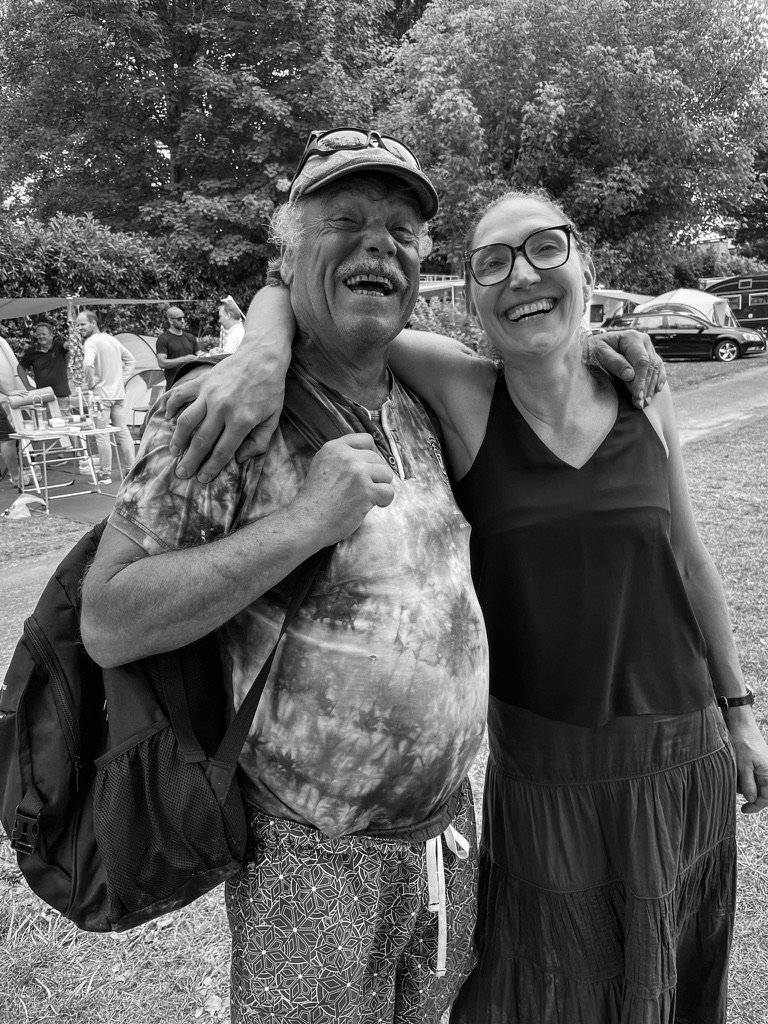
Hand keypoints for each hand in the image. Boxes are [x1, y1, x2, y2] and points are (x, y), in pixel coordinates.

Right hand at [160, 354, 286, 482]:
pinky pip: (181, 395)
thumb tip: (239, 459)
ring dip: (178, 439)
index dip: (211, 468)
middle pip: (201, 441)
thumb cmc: (270, 389)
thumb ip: (259, 442)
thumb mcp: (273, 419)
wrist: (263, 356)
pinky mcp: (202, 381)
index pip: (222, 451)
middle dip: (190, 461)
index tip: (203, 478)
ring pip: (186, 421)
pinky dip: (171, 406)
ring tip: (174, 451)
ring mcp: (209, 394)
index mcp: (242, 421)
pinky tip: (167, 418)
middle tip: (182, 474)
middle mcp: (222, 409)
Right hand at [292, 434, 394, 545]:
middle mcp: (346, 457)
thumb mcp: (321, 466)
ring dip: (381, 486)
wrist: (307, 521)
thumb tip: (367, 456)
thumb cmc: (315, 500)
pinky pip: (388, 491)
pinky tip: (375, 505)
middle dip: (375, 475)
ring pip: (386, 473)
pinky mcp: (366, 491)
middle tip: (364, 489)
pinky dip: (385, 500)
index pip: (365, 439)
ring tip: (369, 497)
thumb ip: (341, 458)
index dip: (371, 453)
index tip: (368, 467)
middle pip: (377, 458)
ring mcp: (357, 473)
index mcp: (334, 448)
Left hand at [590, 330, 665, 407]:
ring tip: (644, 403)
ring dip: (651, 388)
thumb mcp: (598, 353)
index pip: (642, 361)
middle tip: (639, 404)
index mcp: (632, 338)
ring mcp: (648, 348)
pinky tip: (655, 391)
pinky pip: (659, 369)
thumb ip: (613, 362)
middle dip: (645, 387)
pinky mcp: (650, 356)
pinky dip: (658, 381)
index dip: (641, 380)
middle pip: (650, 366)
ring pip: (655, 369)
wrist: (595, 346)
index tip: (638, 395)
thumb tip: (630, 375)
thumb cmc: (594, 350)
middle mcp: (643, 341)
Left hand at [725, 710, 767, 812]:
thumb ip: (748, 785)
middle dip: (748, 793)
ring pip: (755, 784)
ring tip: (735, 772)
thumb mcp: (742, 766)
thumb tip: (752, 800)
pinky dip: (744, 776)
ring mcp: (765, 767)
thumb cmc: (742, 742)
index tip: (743, 810)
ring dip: (744, 784)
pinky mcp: (759, 763)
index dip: (755, 806)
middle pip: (761, 792)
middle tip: (735, 786)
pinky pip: (753, 775)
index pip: (765, 798)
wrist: (741, 724)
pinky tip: (737, 768)